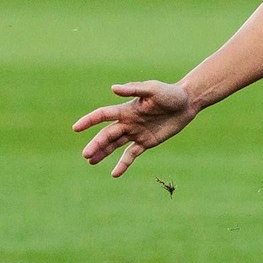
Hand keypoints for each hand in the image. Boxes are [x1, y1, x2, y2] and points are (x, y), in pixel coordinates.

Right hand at [74, 80, 198, 177]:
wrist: (187, 103)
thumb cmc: (170, 93)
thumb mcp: (152, 89)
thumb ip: (134, 89)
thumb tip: (113, 88)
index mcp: (126, 109)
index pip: (103, 115)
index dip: (89, 121)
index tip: (76, 128)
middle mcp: (128, 122)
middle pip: (107, 134)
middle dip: (96, 144)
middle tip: (85, 155)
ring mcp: (136, 133)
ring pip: (115, 145)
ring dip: (103, 153)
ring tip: (90, 162)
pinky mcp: (146, 142)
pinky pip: (131, 155)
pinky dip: (123, 164)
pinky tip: (114, 174)